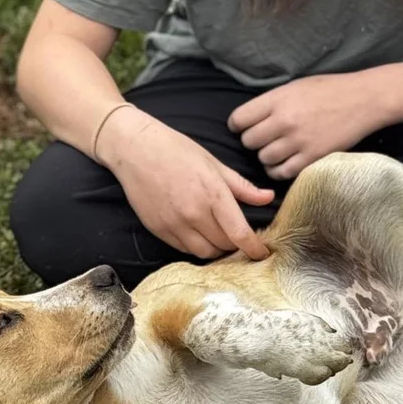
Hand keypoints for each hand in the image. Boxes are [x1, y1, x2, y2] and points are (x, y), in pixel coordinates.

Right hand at [98, 108, 272, 259]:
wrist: (134, 149)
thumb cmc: (175, 150)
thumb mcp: (213, 163)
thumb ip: (242, 186)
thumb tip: (268, 197)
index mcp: (212, 194)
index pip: (239, 233)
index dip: (254, 248)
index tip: (262, 254)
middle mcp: (194, 213)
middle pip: (225, 246)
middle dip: (236, 245)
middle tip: (239, 237)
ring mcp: (174, 224)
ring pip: (206, 253)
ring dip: (217, 249)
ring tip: (220, 237)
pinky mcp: (159, 230)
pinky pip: (185, 249)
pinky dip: (197, 246)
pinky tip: (200, 233)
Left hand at [228, 70, 395, 180]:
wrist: (363, 100)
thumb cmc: (329, 90)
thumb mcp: (295, 87)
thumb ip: (272, 102)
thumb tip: (250, 119)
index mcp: (278, 99)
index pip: (239, 119)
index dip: (238, 126)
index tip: (244, 128)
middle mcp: (284, 120)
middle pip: (249, 141)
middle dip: (253, 142)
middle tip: (264, 140)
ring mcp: (298, 141)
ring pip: (264, 159)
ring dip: (267, 157)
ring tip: (277, 151)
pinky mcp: (311, 157)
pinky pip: (282, 172)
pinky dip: (279, 170)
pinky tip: (284, 163)